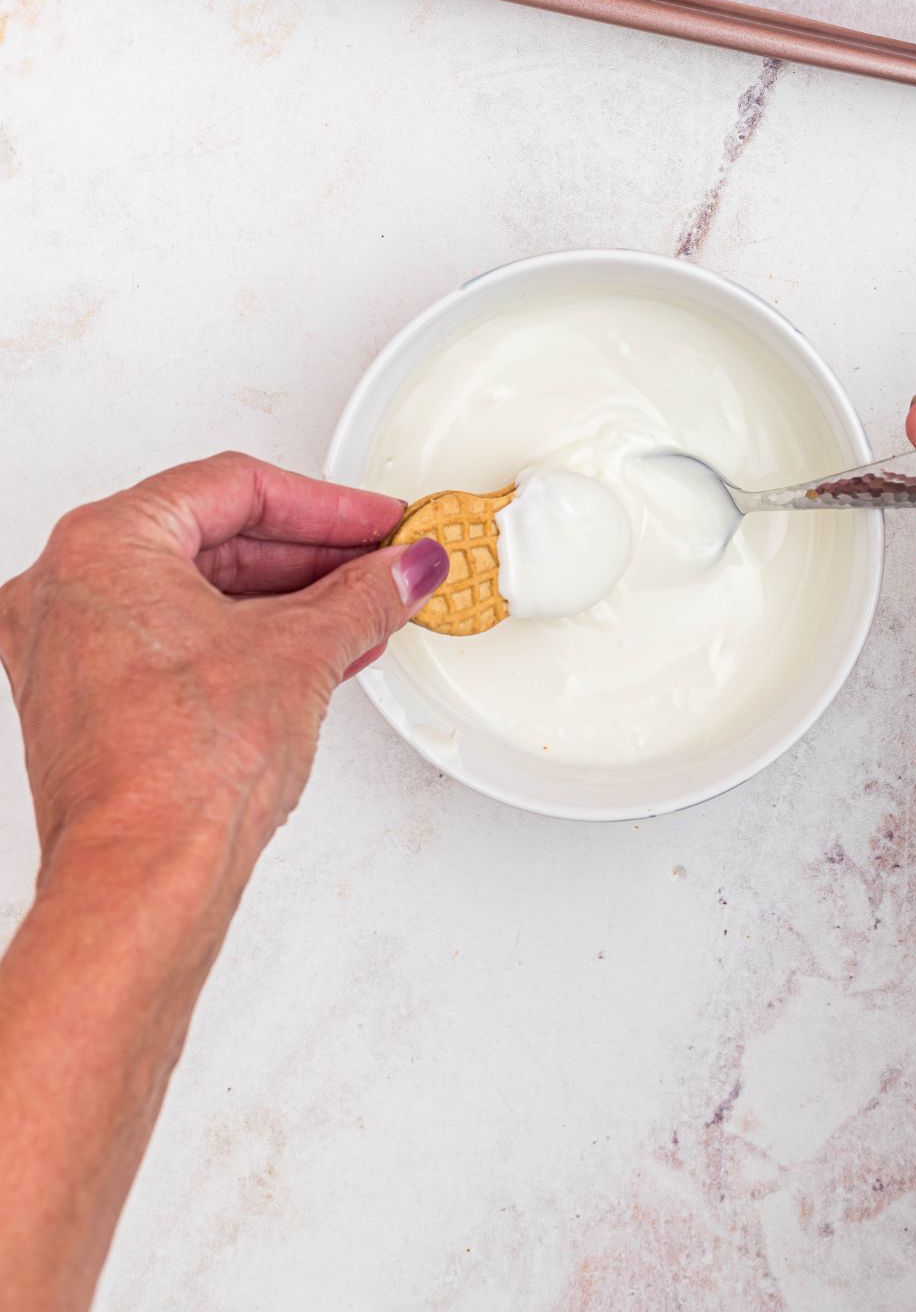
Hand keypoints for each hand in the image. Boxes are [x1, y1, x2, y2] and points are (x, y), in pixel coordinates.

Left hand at [0, 453, 447, 881]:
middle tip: (374, 560)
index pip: (231, 487)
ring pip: (191, 593)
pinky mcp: (83, 706)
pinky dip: (242, 640)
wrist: (144, 880)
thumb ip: (362, 597)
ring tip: (359, 607)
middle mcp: (64, 592)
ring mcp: (65, 652)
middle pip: (208, 538)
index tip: (373, 520)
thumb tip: (400, 572)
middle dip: (307, 553)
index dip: (322, 503)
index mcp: (100, 546)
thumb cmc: (179, 772)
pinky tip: (310, 651)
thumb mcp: (302, 654)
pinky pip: (173, 642)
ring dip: (283, 599)